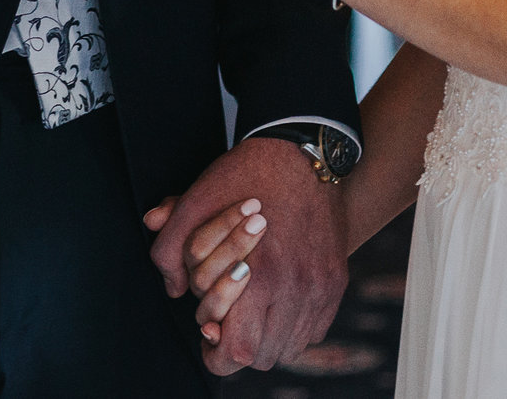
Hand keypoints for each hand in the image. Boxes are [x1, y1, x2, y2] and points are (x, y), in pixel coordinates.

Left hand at [146, 137, 345, 374]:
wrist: (302, 150)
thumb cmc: (245, 176)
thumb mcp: (195, 202)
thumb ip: (170, 249)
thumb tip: (172, 288)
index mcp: (259, 274)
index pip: (239, 350)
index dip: (218, 356)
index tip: (209, 340)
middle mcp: (296, 287)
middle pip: (264, 356)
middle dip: (239, 346)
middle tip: (228, 322)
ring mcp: (321, 286)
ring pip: (292, 347)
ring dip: (268, 339)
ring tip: (252, 314)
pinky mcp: (336, 279)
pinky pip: (315, 330)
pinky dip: (294, 328)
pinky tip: (277, 304)